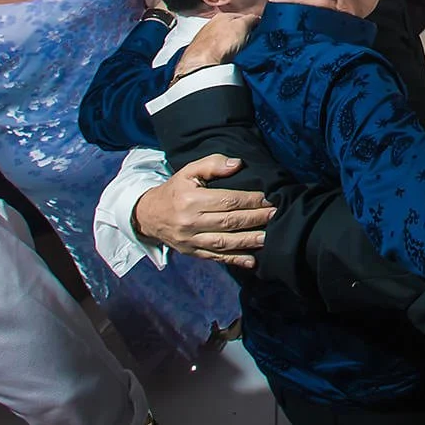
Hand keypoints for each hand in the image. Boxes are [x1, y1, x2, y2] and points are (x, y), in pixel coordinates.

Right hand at [130, 155, 275, 268]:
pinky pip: (216, 258)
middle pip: (229, 222)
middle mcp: (190, 223)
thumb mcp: (189, 171)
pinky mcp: (192, 252)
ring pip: (224, 243)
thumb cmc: (175, 190)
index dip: (250, 200)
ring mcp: (190, 241)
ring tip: (269, 236)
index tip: (269, 198)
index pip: (227, 201)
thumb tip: (238, 164)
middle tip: (275, 214)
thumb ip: (213, 164)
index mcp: (190, 201)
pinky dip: (235, 260)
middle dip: (255, 219)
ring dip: (249, 241)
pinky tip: (252, 261)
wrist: (149, 215)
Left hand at [173, 11, 259, 81]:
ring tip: (239, 53)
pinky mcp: (205, 52)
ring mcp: (208, 39)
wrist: (202, 65)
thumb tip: (256, 19)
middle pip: (235, 29)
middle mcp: (213, 25)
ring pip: (227, 40)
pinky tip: (229, 59)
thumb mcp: (243, 26)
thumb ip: (251, 19)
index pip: (243, 17)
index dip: (253, 25)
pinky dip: (226, 54)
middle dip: (243, 36)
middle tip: (250, 44)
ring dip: (234, 46)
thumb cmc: (219, 45)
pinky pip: (221, 51)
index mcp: (222, 15)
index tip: (259, 33)